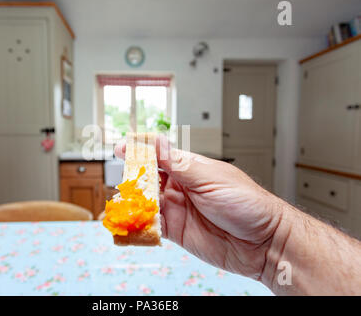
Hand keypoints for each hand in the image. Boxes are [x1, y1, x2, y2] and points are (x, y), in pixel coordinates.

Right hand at [115, 135, 284, 280]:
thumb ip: (181, 164)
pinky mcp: (176, 231)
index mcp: (191, 168)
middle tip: (122, 181)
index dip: (140, 151)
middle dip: (133, 178)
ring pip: (147, 202)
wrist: (264, 243)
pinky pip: (152, 226)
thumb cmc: (248, 204)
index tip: (121, 148)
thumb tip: (158, 142)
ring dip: (133, 202)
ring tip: (122, 203)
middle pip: (148, 178)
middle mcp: (182, 187)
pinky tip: (131, 223)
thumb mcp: (212, 179)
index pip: (160, 155)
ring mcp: (178, 209)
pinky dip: (139, 224)